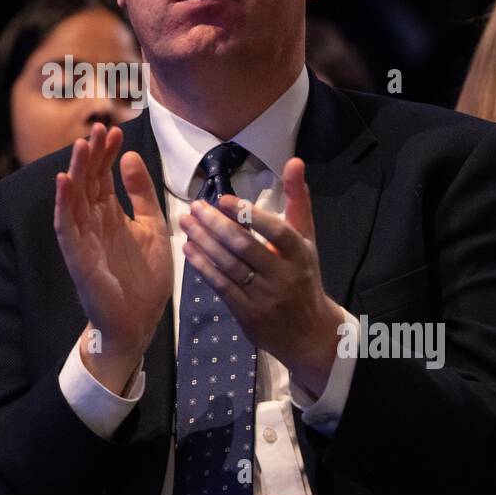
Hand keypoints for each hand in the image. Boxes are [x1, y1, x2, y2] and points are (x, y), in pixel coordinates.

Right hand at [54, 123, 172, 389]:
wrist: (139, 321)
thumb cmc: (144, 279)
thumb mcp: (153, 227)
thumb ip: (142, 194)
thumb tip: (129, 157)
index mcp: (110, 215)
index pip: (103, 177)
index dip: (107, 153)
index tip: (115, 131)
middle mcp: (93, 223)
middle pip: (87, 181)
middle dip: (92, 155)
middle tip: (99, 128)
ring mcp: (83, 239)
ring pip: (74, 198)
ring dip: (76, 171)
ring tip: (81, 145)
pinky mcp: (78, 257)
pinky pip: (66, 227)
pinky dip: (63, 204)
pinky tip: (64, 182)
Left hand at [179, 157, 342, 396]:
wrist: (308, 333)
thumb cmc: (303, 276)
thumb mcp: (306, 239)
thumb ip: (297, 201)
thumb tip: (295, 161)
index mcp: (300, 254)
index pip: (277, 232)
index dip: (250, 215)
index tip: (223, 198)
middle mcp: (283, 276)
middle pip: (245, 248)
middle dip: (216, 225)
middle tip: (195, 207)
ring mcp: (265, 297)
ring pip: (229, 266)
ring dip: (204, 243)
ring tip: (186, 223)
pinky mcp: (247, 314)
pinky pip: (221, 286)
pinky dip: (203, 266)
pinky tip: (189, 249)